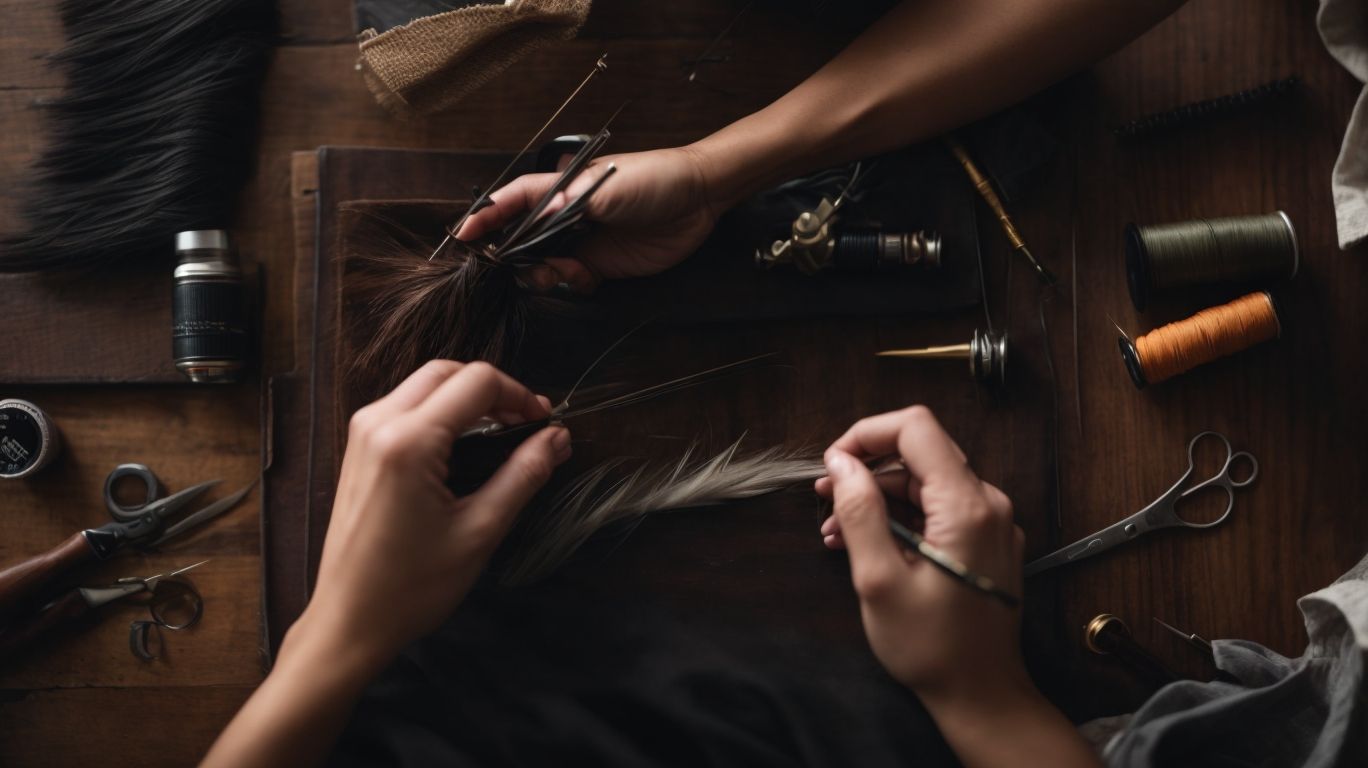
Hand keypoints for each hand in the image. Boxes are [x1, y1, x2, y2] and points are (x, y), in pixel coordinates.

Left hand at [293, 360, 570, 670]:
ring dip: (467, 398)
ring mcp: (363, 434)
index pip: (477, 382)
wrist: (350, 622)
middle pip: (448, 372)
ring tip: (502, 435)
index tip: (545, 425)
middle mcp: (379, 424)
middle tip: (527, 425)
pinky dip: (442, 413)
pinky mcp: (359, 449)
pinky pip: (406, 407)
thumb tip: (557, 438)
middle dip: (494, 390)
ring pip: (425, 385)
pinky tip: (466, 447)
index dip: (520, 396)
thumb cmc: (413, 586)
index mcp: (409, 441)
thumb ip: (524, 474)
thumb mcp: (480, 531)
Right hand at [455, 146, 720, 292]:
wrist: (700, 197)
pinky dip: (573, 284)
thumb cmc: (656, 178)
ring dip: (547, 274)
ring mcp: (585, 241)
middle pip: (524, 238)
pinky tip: (587, 277)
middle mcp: (569, 215)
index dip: (488, 215)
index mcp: (564, 188)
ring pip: (547, 264)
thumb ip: (570, 204)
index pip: (515, 199)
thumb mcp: (609, 186)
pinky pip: (575, 281)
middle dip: (516, 256)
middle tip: (519, 267)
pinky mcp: (604, 264)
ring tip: (565, 271)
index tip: (465, 234)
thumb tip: (536, 218)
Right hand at [814, 406, 1025, 702]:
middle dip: (866, 469)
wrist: (982, 696)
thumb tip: (840, 464)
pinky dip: (901, 518)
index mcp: (967, 507)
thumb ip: (859, 512)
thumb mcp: (879, 580)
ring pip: (925, 483)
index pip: (916, 427)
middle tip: (825, 498)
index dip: (866, 435)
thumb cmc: (932, 648)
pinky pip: (939, 509)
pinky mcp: (987, 541)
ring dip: (878, 498)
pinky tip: (867, 544)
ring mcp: (991, 523)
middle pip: (920, 453)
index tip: (832, 465)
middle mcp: (988, 504)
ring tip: (837, 532)